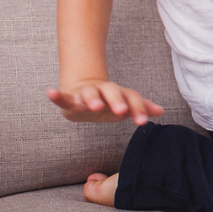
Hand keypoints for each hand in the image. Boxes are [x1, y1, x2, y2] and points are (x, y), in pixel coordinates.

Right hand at [47, 79, 163, 125]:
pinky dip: (56, 95)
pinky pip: (62, 97)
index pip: (131, 98)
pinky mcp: (70, 99)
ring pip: (90, 94)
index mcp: (119, 94)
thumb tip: (162, 111)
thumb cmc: (108, 101)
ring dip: (92, 99)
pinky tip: (50, 92)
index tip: (143, 122)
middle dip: (117, 101)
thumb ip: (140, 107)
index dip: (138, 109)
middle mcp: (104, 92)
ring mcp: (86, 94)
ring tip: (95, 105)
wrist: (84, 89)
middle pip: (112, 93)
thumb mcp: (124, 104)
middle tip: (122, 111)